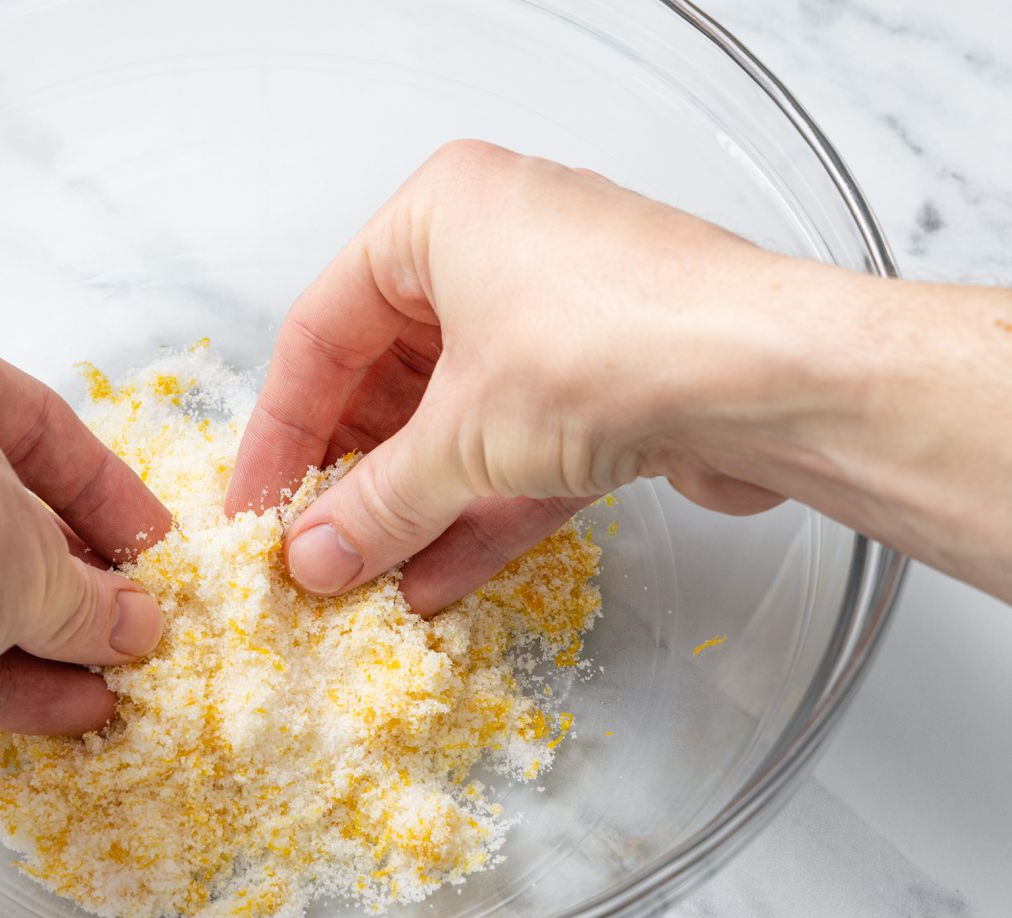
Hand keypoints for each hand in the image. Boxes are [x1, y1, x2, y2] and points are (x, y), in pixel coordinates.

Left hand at [0, 298, 169, 733]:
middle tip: (113, 609)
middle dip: (55, 569)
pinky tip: (49, 704)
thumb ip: (89, 592)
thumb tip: (126, 622)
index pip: (28, 420)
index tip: (142, 541)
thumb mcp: (38, 560)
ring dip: (23, 626)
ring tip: (94, 670)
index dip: (104, 492)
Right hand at [227, 140, 804, 610]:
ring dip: (411, 508)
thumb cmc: (619, 344)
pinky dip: (476, 513)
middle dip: (352, 479)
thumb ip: (375, 505)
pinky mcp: (606, 385)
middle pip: (388, 380)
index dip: (280, 431)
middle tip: (312, 551)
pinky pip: (516, 453)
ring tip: (363, 581)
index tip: (254, 507)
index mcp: (440, 216)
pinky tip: (432, 581)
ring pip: (454, 424)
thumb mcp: (462, 437)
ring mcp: (556, 319)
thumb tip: (314, 557)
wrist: (782, 380)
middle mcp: (496, 252)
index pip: (321, 331)